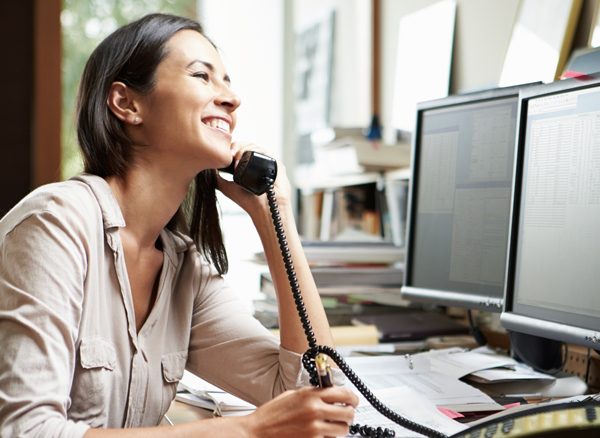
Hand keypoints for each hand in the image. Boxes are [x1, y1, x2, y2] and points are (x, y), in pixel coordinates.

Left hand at [216, 142, 291, 216]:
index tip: (222, 152)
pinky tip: (246, 159)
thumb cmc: (248, 201)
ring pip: (255, 146)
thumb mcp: (227, 187)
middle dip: (236, 146)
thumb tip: (207, 168)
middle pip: (246, 144)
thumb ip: (217, 178)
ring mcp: (268, 162)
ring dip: (243, 148)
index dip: (231, 148)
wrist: (264, 210)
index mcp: (249, 164)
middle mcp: (259, 161)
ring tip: (235, 158)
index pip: (240, 148)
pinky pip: (265, 152)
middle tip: (229, 153)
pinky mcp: (277, 164)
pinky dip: (255, 151)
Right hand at [242, 386, 358, 437]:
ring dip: (340, 428)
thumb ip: (313, 393)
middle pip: (348, 413)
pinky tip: (319, 434)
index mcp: (310, 395)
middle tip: (344, 414)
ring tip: (331, 426)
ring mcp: (314, 429)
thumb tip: (331, 393)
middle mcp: (314, 411)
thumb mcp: (293, 395)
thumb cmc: (271, 415)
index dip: (352, 398)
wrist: (257, 432)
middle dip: (348, 414)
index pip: (344, 393)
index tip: (353, 401)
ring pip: (343, 430)